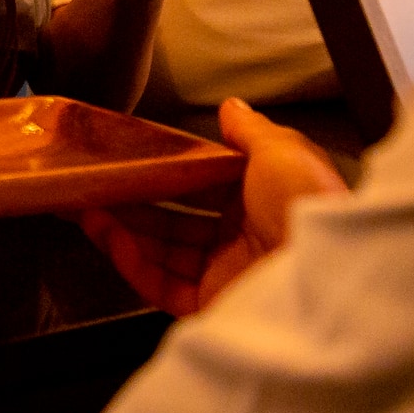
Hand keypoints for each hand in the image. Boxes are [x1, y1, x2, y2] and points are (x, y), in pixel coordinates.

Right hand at [78, 99, 346, 313]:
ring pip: (161, 251)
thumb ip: (250, 130)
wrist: (326, 274)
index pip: (205, 182)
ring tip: (87, 204)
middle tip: (98, 182)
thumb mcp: (283, 150)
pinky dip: (129, 259)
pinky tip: (107, 234)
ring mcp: (226, 274)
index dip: (168, 169)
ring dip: (122, 227)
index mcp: (264, 201)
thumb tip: (231, 107)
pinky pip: (160, 284)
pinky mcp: (211, 305)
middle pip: (176, 218)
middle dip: (134, 199)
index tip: (134, 155)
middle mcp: (244, 239)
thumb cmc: (310, 207)